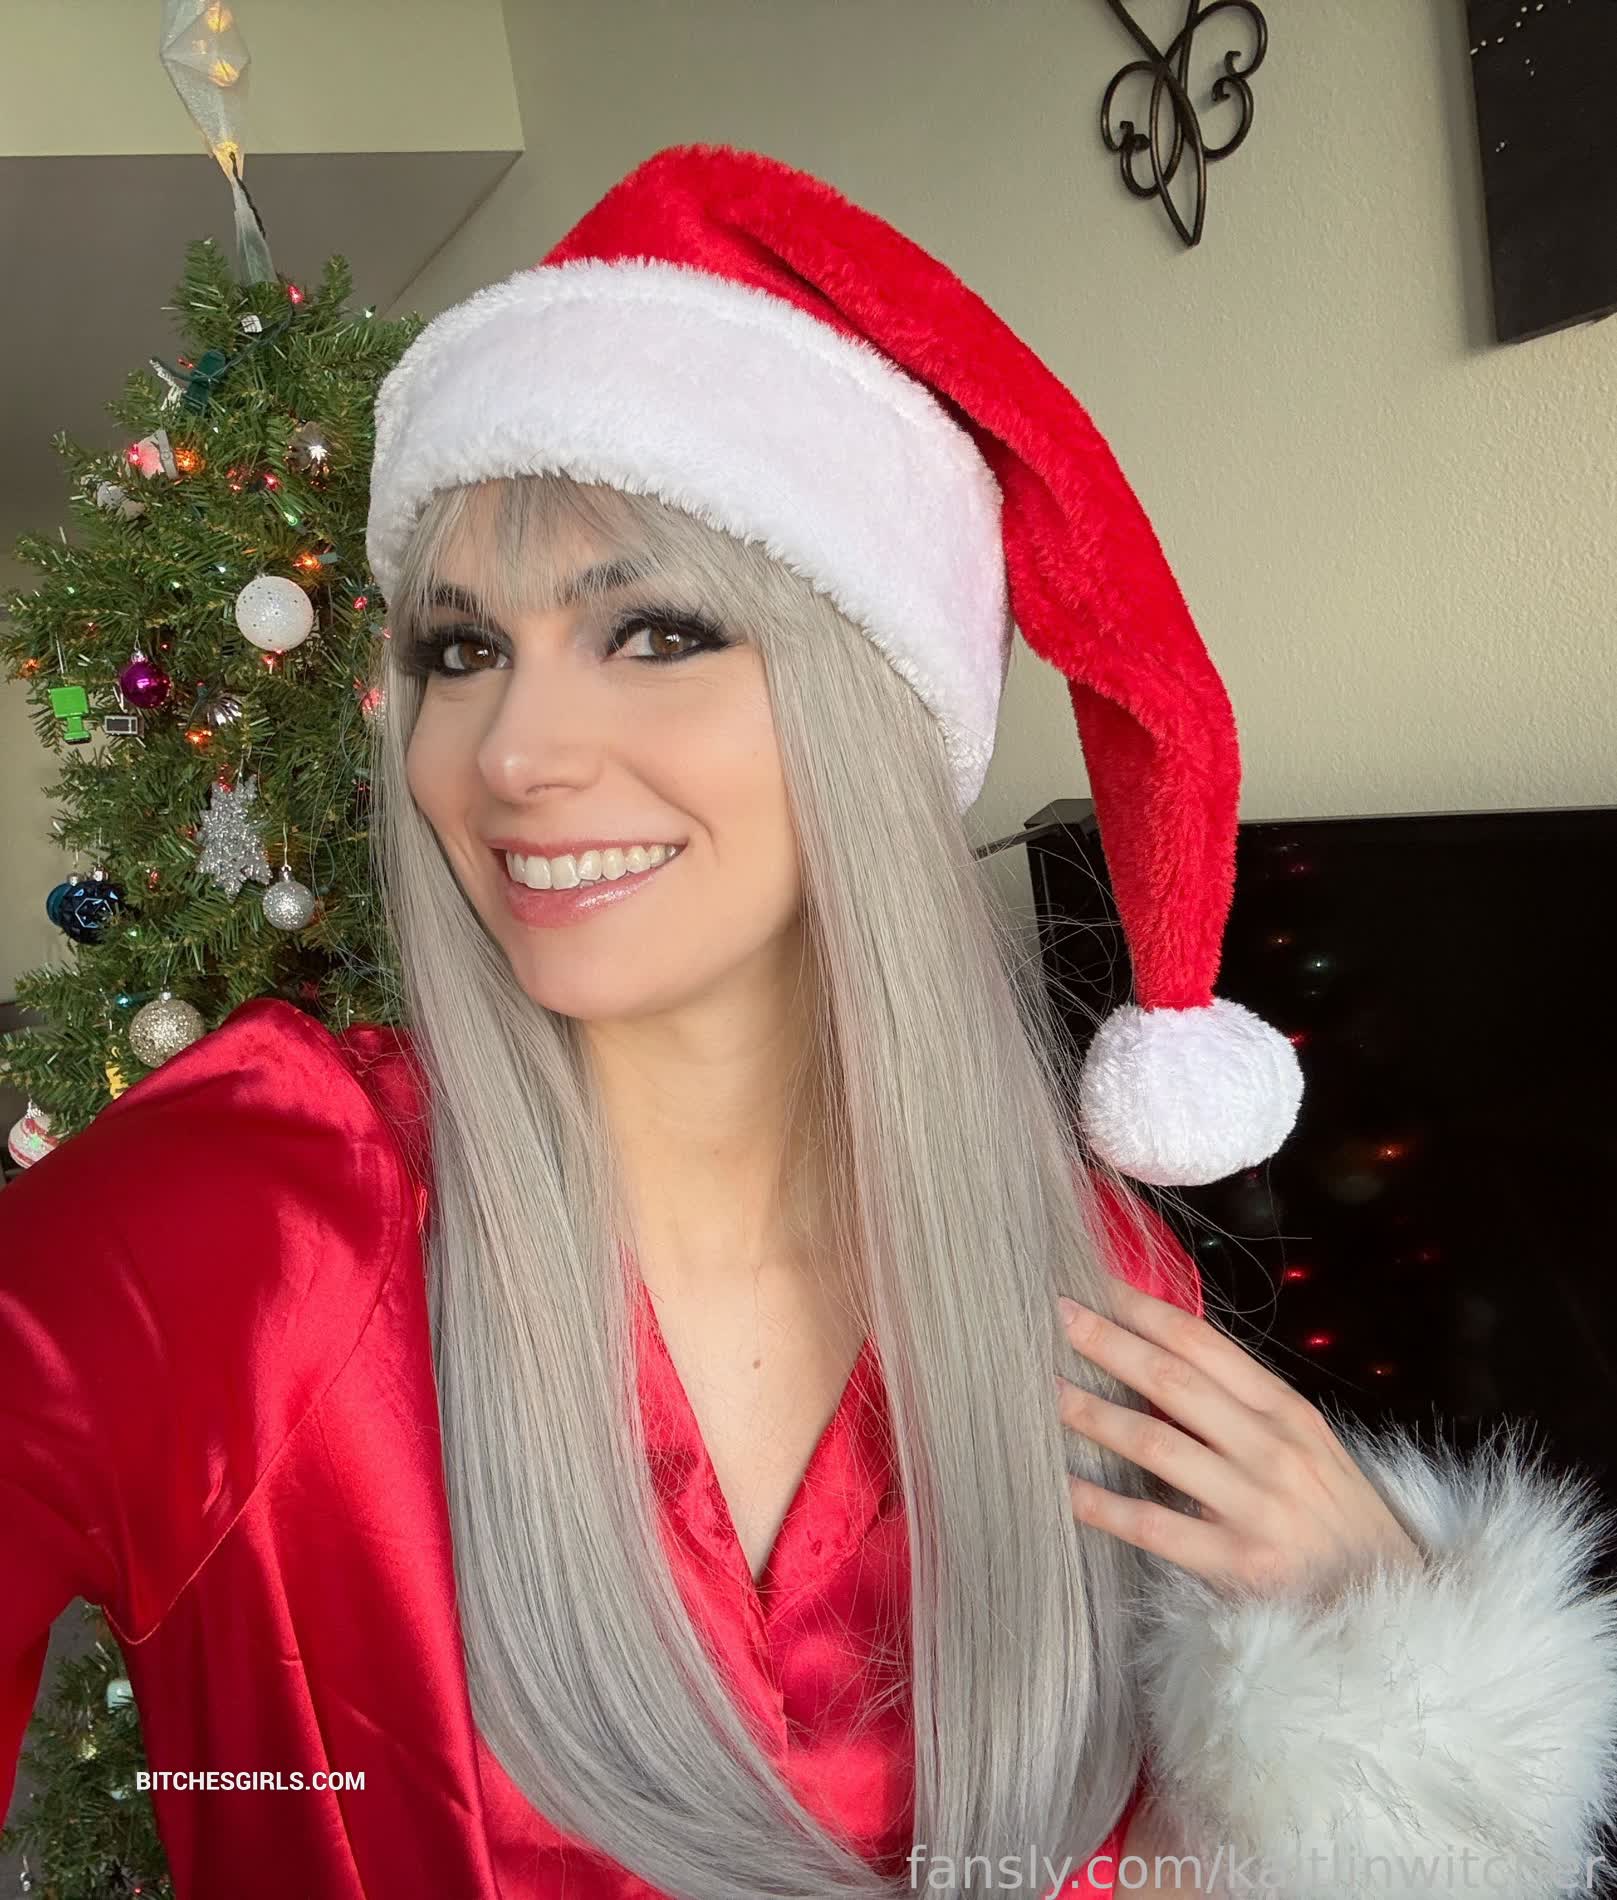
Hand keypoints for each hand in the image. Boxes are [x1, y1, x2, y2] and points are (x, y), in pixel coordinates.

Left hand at [1054, 1282, 1424, 1597]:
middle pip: (1173, 1381)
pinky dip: (1102, 1505)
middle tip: (1057, 1317)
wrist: (1393, 1606)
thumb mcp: (1310, 1447)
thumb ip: (1247, 1406)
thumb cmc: (1338, 1520)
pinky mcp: (1238, 1565)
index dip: (1145, 1310)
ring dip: (1092, 1413)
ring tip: (1045, 1392)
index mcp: (1288, 1412)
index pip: (1204, 1345)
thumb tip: (1167, 1356)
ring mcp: (1256, 1507)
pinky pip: (1152, 1527)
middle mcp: (1272, 1450)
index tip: (1097, 1284)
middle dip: (1109, 1343)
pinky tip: (1064, 1486)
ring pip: (1155, 1444)